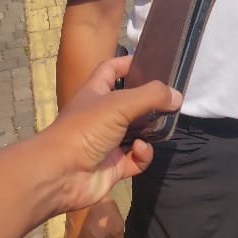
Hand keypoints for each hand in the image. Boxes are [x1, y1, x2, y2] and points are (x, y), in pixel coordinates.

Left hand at [47, 56, 181, 212]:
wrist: (60, 175)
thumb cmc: (85, 128)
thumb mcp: (119, 103)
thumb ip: (151, 96)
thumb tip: (177, 96)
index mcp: (96, 92)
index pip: (111, 69)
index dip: (128, 63)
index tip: (151, 62)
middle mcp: (101, 115)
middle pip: (130, 102)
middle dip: (148, 102)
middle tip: (170, 99)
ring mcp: (108, 141)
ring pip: (137, 132)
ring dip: (150, 130)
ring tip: (161, 126)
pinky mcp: (114, 166)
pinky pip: (136, 158)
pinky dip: (142, 155)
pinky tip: (140, 150)